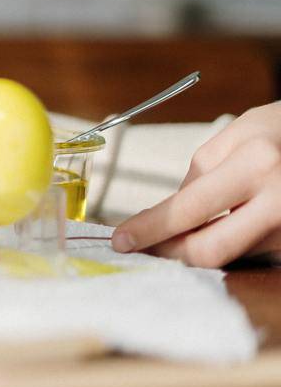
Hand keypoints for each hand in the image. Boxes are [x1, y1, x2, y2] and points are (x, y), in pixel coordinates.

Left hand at [111, 102, 280, 267]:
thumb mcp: (240, 132)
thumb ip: (201, 170)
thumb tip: (171, 213)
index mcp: (257, 164)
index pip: (188, 210)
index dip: (149, 229)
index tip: (121, 239)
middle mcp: (279, 201)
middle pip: (208, 251)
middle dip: (168, 253)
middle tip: (143, 246)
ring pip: (230, 254)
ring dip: (199, 245)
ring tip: (183, 227)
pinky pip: (252, 252)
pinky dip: (230, 243)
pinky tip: (221, 227)